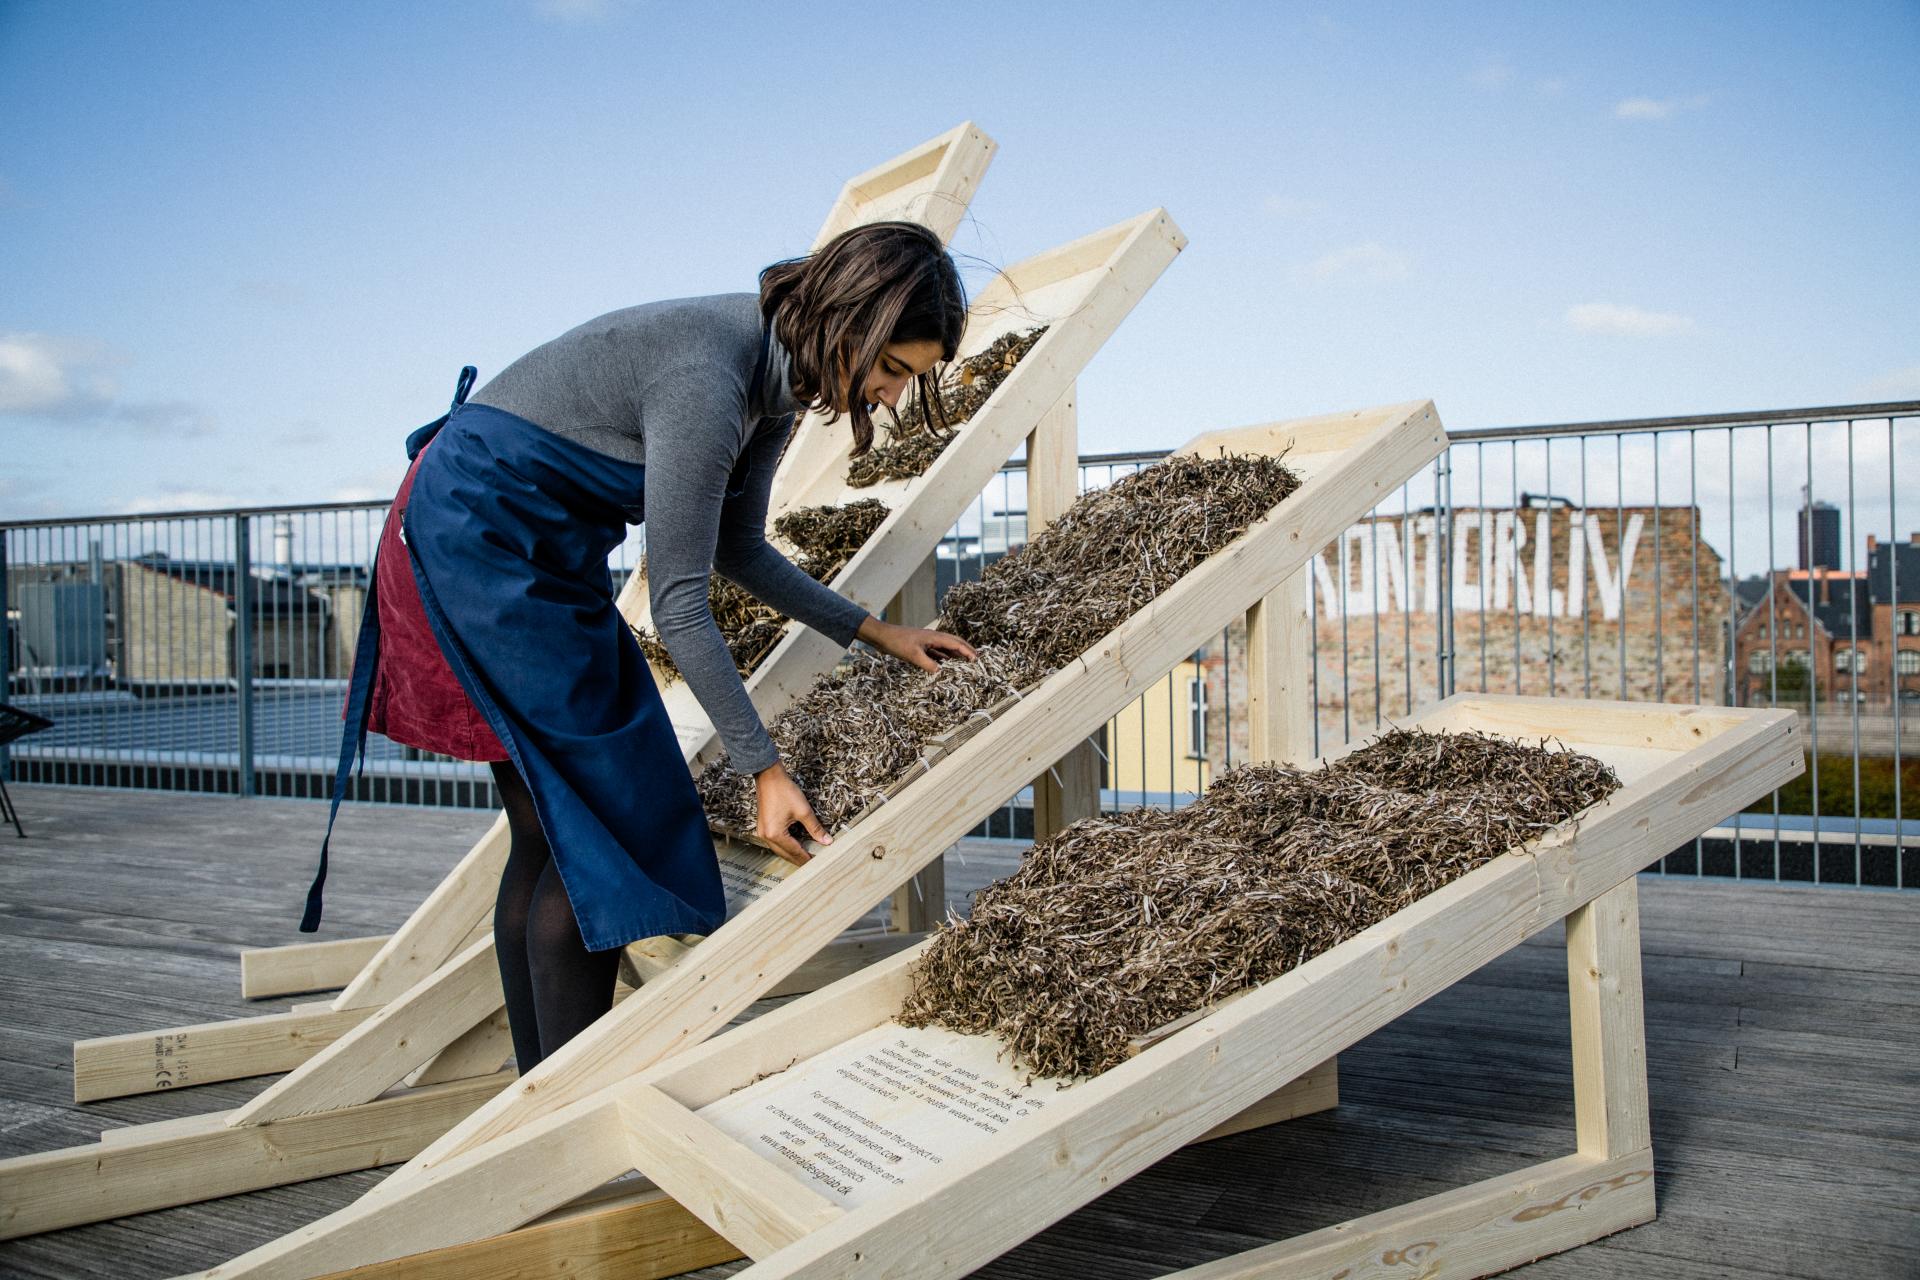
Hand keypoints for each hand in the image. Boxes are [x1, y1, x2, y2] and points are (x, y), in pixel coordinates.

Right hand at [754, 763, 828, 865]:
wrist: (769, 776)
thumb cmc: (784, 790)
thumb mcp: (804, 811)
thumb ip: (815, 828)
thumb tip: (826, 841)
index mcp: (775, 834)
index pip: (794, 852)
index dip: (807, 858)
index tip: (818, 863)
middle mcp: (766, 836)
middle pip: (785, 854)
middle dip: (799, 859)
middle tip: (814, 863)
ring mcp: (763, 832)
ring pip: (780, 850)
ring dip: (792, 853)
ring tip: (806, 856)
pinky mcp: (763, 827)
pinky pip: (776, 842)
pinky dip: (786, 846)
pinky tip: (795, 846)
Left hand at [856, 616, 977, 672]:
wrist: (882, 636)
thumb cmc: (897, 643)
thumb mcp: (913, 655)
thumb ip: (928, 664)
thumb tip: (941, 672)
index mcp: (934, 637)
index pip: (955, 643)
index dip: (967, 651)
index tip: (977, 659)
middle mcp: (933, 638)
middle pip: (954, 643)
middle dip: (966, 651)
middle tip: (976, 659)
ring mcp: (927, 642)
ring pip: (946, 648)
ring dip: (956, 655)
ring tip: (965, 663)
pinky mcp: (921, 647)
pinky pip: (937, 653)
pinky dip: (944, 658)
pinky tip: (946, 664)